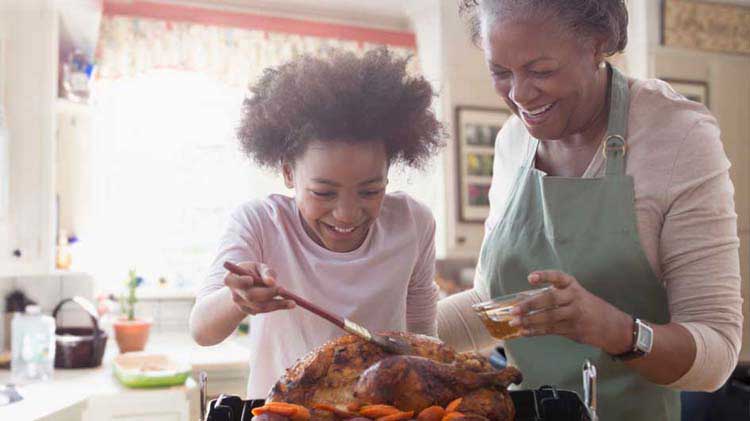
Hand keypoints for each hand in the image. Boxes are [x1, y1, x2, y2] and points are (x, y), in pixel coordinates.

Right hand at [224, 262, 294, 314]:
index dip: (241, 282)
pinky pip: (264, 310)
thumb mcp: (259, 267)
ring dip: (277, 304)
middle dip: (268, 293)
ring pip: (259, 306)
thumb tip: (271, 282)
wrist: (247, 284)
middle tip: (284, 290)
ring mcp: (240, 304)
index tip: (251, 279)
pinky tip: (288, 304)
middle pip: (250, 296)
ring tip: (293, 302)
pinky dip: (277, 307)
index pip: (233, 282)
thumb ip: (266, 272)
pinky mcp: (248, 311)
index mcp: (231, 279)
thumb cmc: (253, 271)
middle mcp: (234, 293)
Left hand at [508, 270, 632, 354]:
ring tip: (514, 322)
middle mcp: (574, 298)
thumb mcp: (575, 295)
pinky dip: (535, 331)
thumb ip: (552, 295)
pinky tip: (524, 332)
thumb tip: (522, 298)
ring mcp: (574, 315)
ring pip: (549, 317)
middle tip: (513, 310)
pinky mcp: (573, 330)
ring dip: (529, 321)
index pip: (558, 277)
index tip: (530, 278)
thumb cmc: (588, 307)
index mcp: (573, 286)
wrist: (614, 326)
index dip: (544, 276)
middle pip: (550, 300)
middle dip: (530, 305)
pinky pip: (551, 330)